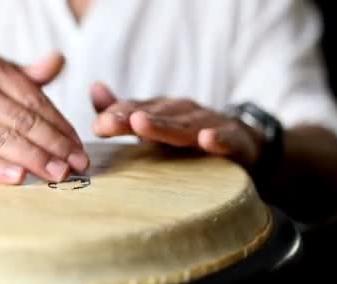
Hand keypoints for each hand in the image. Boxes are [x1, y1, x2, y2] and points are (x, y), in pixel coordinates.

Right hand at [0, 53, 88, 183]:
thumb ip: (27, 78)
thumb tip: (58, 60)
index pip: (35, 100)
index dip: (61, 126)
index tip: (79, 149)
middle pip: (21, 120)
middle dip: (54, 146)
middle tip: (77, 165)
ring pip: (1, 139)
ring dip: (34, 159)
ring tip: (57, 174)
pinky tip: (19, 177)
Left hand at [90, 82, 263, 166]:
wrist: (242, 143)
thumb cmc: (188, 137)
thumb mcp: (154, 127)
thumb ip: (123, 112)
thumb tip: (94, 87)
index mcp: (164, 111)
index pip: (137, 110)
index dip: (117, 115)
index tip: (97, 125)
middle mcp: (184, 113)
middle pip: (157, 115)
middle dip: (132, 117)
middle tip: (109, 122)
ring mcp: (210, 125)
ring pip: (185, 126)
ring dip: (164, 125)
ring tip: (140, 124)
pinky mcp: (234, 141)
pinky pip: (227, 140)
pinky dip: (218, 139)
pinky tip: (207, 139)